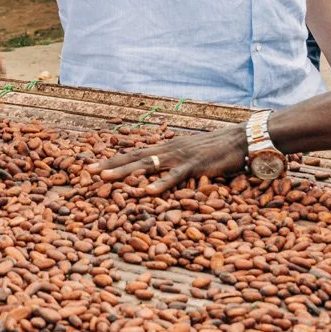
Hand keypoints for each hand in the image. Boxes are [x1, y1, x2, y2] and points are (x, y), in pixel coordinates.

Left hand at [91, 123, 248, 195]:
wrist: (241, 139)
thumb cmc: (217, 150)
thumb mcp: (190, 154)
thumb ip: (174, 162)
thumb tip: (159, 172)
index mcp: (166, 148)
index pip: (134, 154)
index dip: (113, 160)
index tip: (92, 165)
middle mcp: (168, 150)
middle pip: (134, 157)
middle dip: (110, 164)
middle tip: (88, 171)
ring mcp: (180, 157)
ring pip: (147, 165)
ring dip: (125, 172)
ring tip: (106, 178)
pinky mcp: (195, 166)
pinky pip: (174, 176)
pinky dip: (160, 184)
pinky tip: (147, 192)